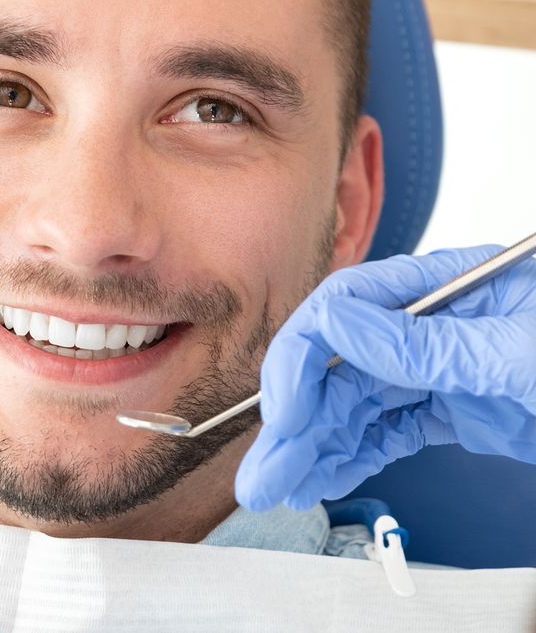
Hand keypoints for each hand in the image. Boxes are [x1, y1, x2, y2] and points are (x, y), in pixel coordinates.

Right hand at [237, 245, 535, 510]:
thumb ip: (428, 343)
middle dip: (295, 424)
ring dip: (312, 450)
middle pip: (340, 368)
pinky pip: (389, 433)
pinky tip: (322, 478)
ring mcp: (445, 368)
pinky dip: (353, 458)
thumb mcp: (516, 353)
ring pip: (355, 408)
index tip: (282, 415)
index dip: (301, 361)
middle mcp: (439, 323)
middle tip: (262, 473)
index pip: (348, 306)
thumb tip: (336, 323)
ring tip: (278, 488)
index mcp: (454, 285)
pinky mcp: (456, 409)